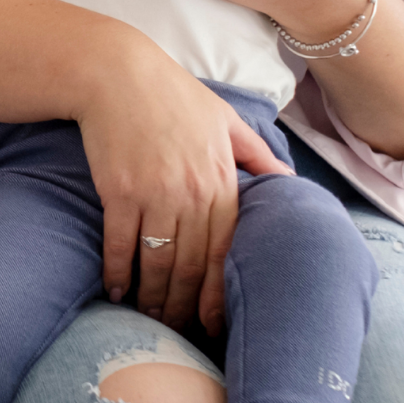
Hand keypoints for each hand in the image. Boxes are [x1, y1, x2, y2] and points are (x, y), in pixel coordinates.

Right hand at [76, 43, 294, 336]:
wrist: (118, 74)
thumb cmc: (173, 95)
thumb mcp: (226, 119)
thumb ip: (256, 153)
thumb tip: (287, 177)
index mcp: (220, 179)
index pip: (226, 250)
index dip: (219, 292)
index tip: (214, 322)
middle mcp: (191, 192)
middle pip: (192, 265)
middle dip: (184, 304)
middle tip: (177, 329)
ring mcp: (154, 194)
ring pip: (158, 261)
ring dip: (153, 296)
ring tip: (148, 316)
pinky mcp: (119, 192)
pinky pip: (121, 244)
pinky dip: (118, 272)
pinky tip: (116, 290)